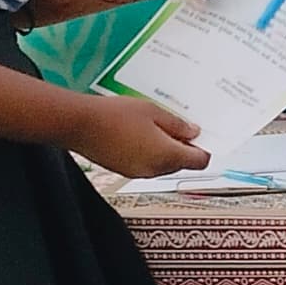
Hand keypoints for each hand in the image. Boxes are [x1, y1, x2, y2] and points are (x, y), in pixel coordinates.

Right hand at [74, 95, 208, 178]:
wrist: (80, 125)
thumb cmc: (117, 114)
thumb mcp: (153, 111)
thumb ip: (177, 124)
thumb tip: (194, 133)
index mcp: (167, 156)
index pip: (200, 161)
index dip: (204, 148)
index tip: (202, 134)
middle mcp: (156, 170)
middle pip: (182, 164)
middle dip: (184, 147)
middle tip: (178, 124)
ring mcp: (139, 172)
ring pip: (164, 165)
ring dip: (166, 149)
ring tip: (155, 125)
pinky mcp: (125, 170)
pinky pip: (147, 164)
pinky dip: (149, 152)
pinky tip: (139, 133)